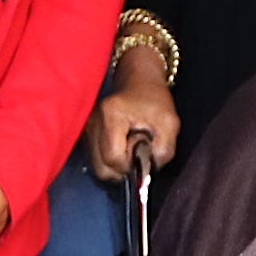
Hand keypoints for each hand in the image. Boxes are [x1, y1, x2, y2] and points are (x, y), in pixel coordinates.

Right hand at [87, 48, 180, 185]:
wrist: (139, 82)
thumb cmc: (155, 101)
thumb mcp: (170, 123)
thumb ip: (163, 151)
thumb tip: (146, 174)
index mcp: (111, 114)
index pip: (114, 157)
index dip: (131, 162)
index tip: (142, 150)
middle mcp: (92, 121)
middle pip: (103, 167)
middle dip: (124, 167)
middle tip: (138, 149)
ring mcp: (86, 128)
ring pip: (98, 167)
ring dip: (118, 165)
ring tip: (130, 145)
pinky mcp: (85, 134)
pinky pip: (97, 160)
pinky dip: (111, 160)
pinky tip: (121, 146)